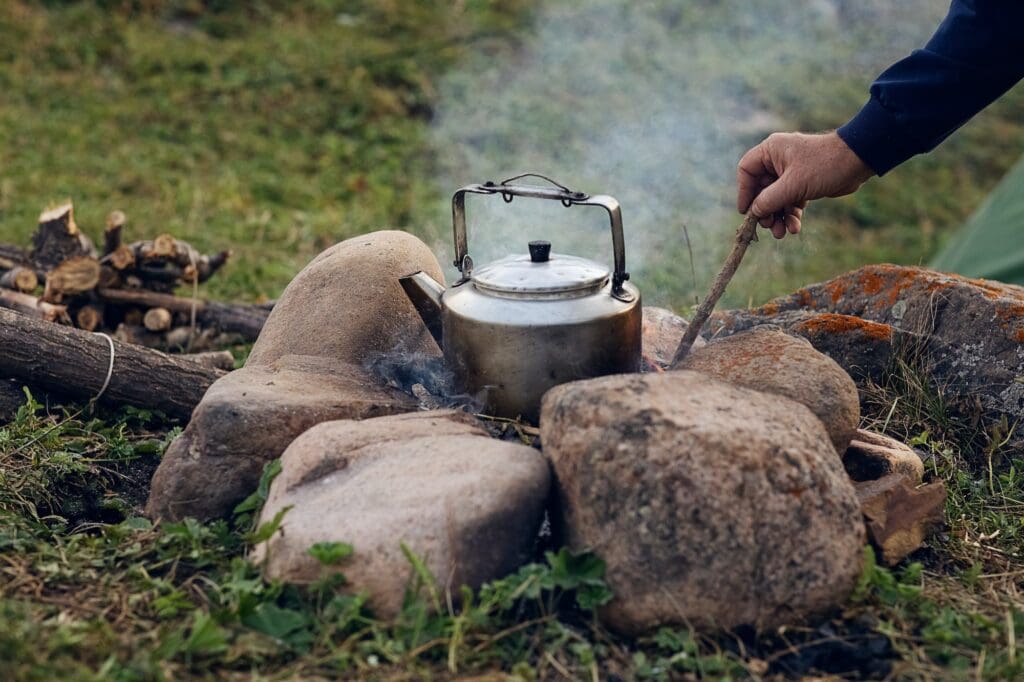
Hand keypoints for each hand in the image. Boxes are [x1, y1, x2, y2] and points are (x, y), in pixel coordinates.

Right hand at [736, 131, 874, 238]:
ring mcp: (791, 172)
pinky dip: (791, 215)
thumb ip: (769, 200)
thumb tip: (753, 213)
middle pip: (760, 190)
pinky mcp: (803, 183)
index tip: (746, 211)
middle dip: (765, 211)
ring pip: (776, 199)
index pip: (746, 171)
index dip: (743, 192)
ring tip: (782, 233)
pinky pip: (790, 201)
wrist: (858, 162)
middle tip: (769, 227)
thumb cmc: (824, 166)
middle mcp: (778, 160)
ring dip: (778, 217)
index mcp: (770, 151)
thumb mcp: (792, 185)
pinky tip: (795, 228)